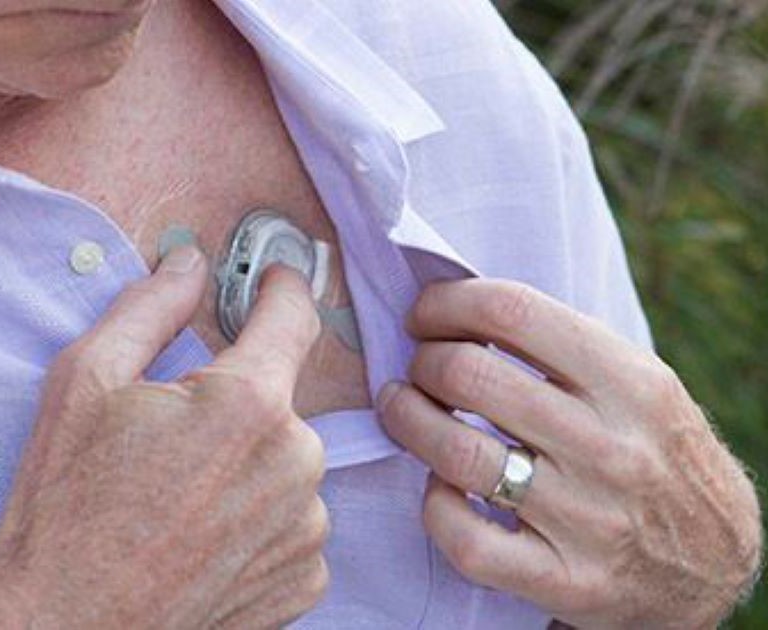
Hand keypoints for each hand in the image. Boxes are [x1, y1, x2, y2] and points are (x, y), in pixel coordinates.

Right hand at [0, 247, 330, 628]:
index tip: (277, 282)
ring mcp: (306, 528)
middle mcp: (296, 463)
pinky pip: (291, 523)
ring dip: (246, 465)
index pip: (292, 317)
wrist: (66, 626)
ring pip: (285, 464)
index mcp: (248, 404)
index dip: (281, 289)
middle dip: (235, 403)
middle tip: (170, 435)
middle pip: (280, 400)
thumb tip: (189, 264)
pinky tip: (199, 535)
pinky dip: (255, 520)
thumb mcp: (85, 381)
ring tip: (177, 499)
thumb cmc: (66, 507)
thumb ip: (149, 307)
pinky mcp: (304, 578)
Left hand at [378, 279, 762, 627]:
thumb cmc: (649, 451)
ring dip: (407, 420)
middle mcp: (613, 449)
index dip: (448, 304)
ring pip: (456, 453)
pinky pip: (465, 537)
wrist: (713, 561)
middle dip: (422, 362)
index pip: (514, 312)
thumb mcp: (636, 383)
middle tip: (417, 368)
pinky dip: (434, 505)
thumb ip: (560, 345)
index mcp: (633, 384)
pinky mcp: (564, 580)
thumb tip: (455, 306)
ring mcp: (588, 519)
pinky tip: (440, 486)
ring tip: (403, 409)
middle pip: (469, 377)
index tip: (426, 315)